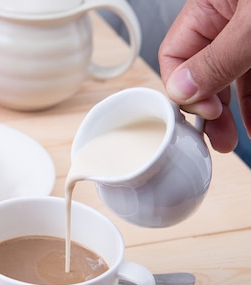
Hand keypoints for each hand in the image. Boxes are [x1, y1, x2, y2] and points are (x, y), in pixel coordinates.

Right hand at [158, 0, 250, 152]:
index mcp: (207, 6)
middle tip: (216, 138)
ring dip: (234, 111)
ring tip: (236, 138)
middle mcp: (224, 19)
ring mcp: (246, 31)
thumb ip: (217, 57)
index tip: (205, 112)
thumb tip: (182, 90)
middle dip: (211, 110)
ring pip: (232, 79)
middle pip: (203, 73)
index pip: (174, 56)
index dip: (184, 90)